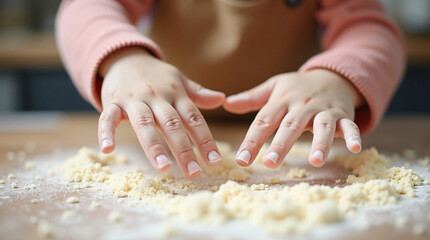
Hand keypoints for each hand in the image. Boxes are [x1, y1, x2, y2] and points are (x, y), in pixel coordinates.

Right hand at [97, 47, 224, 176]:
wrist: (124, 57)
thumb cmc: (156, 75)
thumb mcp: (178, 80)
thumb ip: (198, 93)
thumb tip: (221, 99)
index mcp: (175, 93)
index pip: (193, 118)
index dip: (205, 139)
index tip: (215, 160)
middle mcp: (156, 97)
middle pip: (172, 124)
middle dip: (183, 149)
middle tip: (194, 172)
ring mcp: (133, 100)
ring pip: (144, 124)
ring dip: (153, 146)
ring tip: (164, 168)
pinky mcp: (112, 102)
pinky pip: (108, 118)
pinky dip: (106, 132)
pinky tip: (108, 150)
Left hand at [223, 69, 363, 167]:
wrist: (332, 75)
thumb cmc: (297, 87)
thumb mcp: (274, 87)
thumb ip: (251, 98)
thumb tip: (225, 103)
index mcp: (282, 100)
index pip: (264, 121)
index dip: (252, 141)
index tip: (241, 160)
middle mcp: (303, 105)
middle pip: (290, 126)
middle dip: (281, 145)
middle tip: (269, 163)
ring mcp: (324, 110)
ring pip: (322, 127)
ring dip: (320, 143)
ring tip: (315, 162)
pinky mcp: (343, 115)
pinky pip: (349, 126)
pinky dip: (353, 136)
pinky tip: (355, 149)